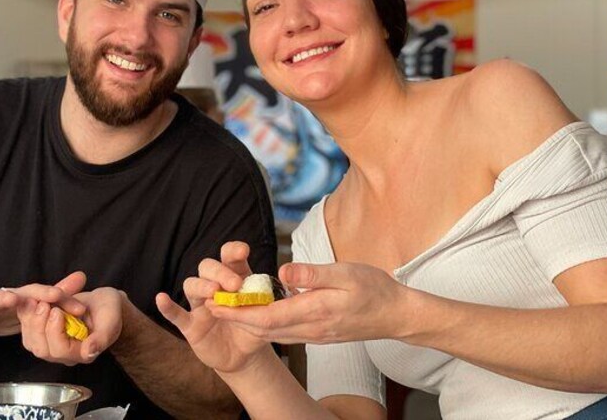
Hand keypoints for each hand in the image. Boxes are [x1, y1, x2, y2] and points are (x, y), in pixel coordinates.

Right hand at [0, 271, 86, 339]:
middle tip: (56, 294)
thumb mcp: (33, 304)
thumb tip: (82, 277)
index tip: (82, 308)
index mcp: (28, 297)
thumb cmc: (7, 309)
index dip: (65, 302)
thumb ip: (57, 292)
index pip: (49, 297)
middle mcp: (11, 295)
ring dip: (3, 298)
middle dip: (42, 294)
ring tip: (11, 299)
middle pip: (28, 293)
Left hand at [18, 286, 123, 365]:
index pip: (60, 351)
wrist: (104, 304)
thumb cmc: (109, 311)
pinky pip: (28, 331)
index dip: (55, 331)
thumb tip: (89, 352)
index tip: (57, 311)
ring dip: (31, 320)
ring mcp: (53, 345)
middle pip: (42, 349)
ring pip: (32, 341)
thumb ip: (102, 337)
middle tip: (43, 304)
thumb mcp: (111, 320)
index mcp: (83, 353)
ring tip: (37, 301)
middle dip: (39, 325)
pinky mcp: (45, 335)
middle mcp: (65, 354)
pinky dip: (27, 316)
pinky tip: (32, 302)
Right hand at [157, 241, 273, 373]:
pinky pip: (176, 314)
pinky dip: (167, 307)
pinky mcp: (190, 325)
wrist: (244, 356)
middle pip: (207, 267)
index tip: (243, 251)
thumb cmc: (254, 328)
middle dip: (220, 272)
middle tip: (235, 284)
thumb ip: (263, 304)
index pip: (229, 257)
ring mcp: (200, 305)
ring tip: (214, 292)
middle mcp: (213, 287)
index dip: (233, 251)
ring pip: (191, 285)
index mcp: (233, 278)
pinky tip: (161, 298)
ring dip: (201, 285)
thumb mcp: (264, 315)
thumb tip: (267, 293)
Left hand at [209, 261, 408, 344]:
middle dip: (235, 319)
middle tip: (211, 306)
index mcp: (315, 311)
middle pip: (264, 329)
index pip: (268, 317)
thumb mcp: (345, 273)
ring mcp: (314, 334)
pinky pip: (284, 333)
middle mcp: (310, 328)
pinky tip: (257, 314)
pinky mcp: (317, 334)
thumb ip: (312, 274)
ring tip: (227, 310)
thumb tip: (282, 273)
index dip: (239, 312)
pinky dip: (264, 325)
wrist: (395, 314)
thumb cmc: (373, 289)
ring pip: (272, 333)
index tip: (218, 304)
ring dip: (247, 323)